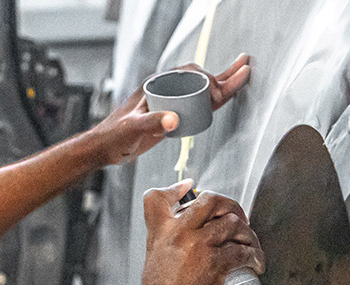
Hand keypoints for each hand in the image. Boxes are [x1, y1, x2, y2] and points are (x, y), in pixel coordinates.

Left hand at [92, 54, 250, 164]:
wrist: (104, 149)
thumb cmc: (114, 136)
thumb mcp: (134, 128)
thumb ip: (152, 123)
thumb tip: (173, 120)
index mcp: (156, 86)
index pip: (190, 76)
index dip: (209, 81)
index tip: (224, 90)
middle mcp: (163, 90)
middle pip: (198, 79)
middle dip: (222, 76)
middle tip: (244, 70)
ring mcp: (167, 101)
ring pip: (198, 90)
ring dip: (220, 85)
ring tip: (240, 76)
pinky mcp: (169, 115)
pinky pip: (194, 105)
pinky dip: (211, 101)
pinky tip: (222, 99)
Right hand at [135, 180, 264, 284]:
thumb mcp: (153, 262)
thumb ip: (165, 243)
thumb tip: (186, 235)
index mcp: (159, 233)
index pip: (158, 197)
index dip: (176, 189)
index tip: (190, 187)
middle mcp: (177, 234)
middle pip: (209, 199)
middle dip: (230, 205)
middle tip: (238, 219)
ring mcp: (197, 246)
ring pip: (233, 223)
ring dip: (248, 234)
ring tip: (250, 246)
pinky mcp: (215, 264)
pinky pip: (243, 250)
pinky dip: (255, 255)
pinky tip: (256, 263)